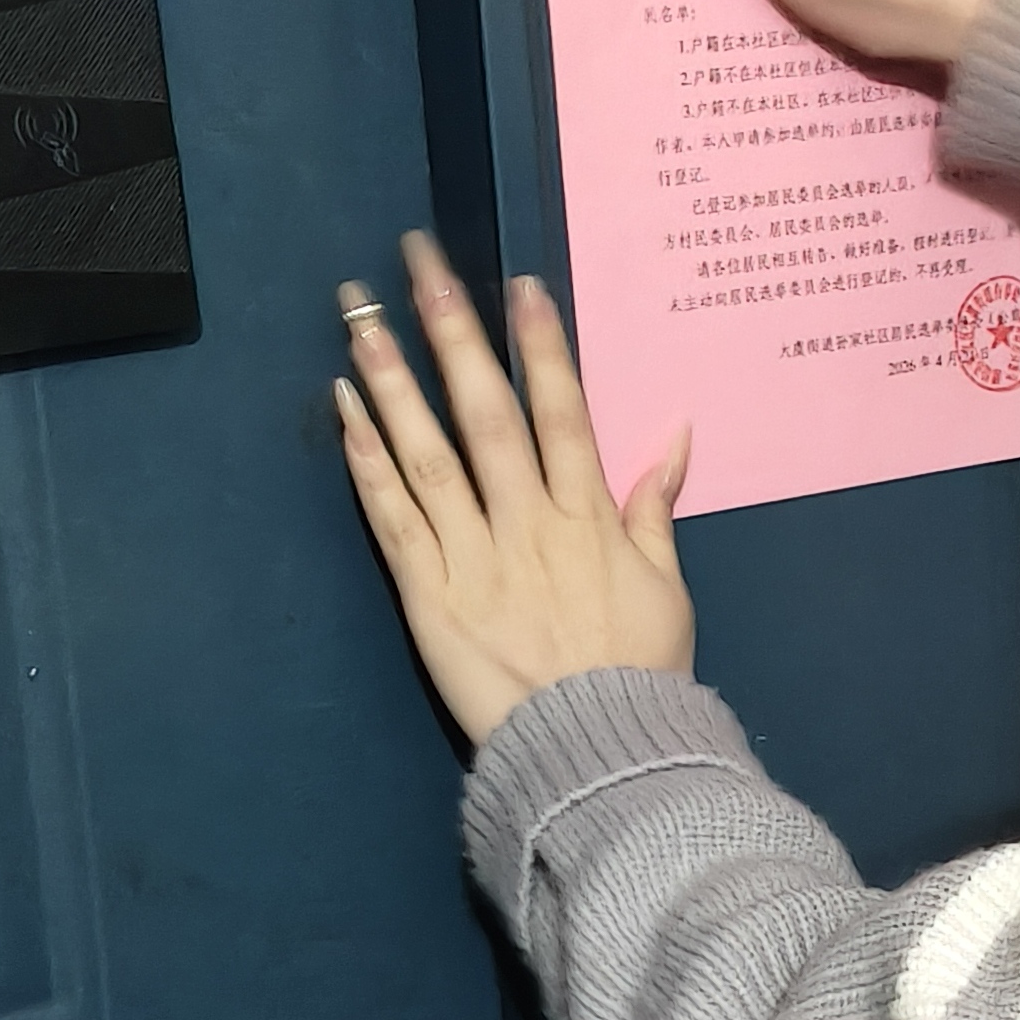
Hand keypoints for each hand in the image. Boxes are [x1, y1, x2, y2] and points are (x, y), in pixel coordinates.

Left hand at [334, 233, 694, 746]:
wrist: (594, 755)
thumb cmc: (639, 670)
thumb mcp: (668, 586)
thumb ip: (657, 507)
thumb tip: (675, 432)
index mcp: (589, 515)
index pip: (561, 410)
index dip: (539, 344)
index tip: (516, 285)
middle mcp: (528, 520)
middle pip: (485, 410)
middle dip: (452, 331)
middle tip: (418, 264)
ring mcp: (471, 555)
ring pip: (427, 451)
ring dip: (393, 378)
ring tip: (360, 317)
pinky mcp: (426, 596)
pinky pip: (391, 517)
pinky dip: (367, 460)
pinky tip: (345, 408)